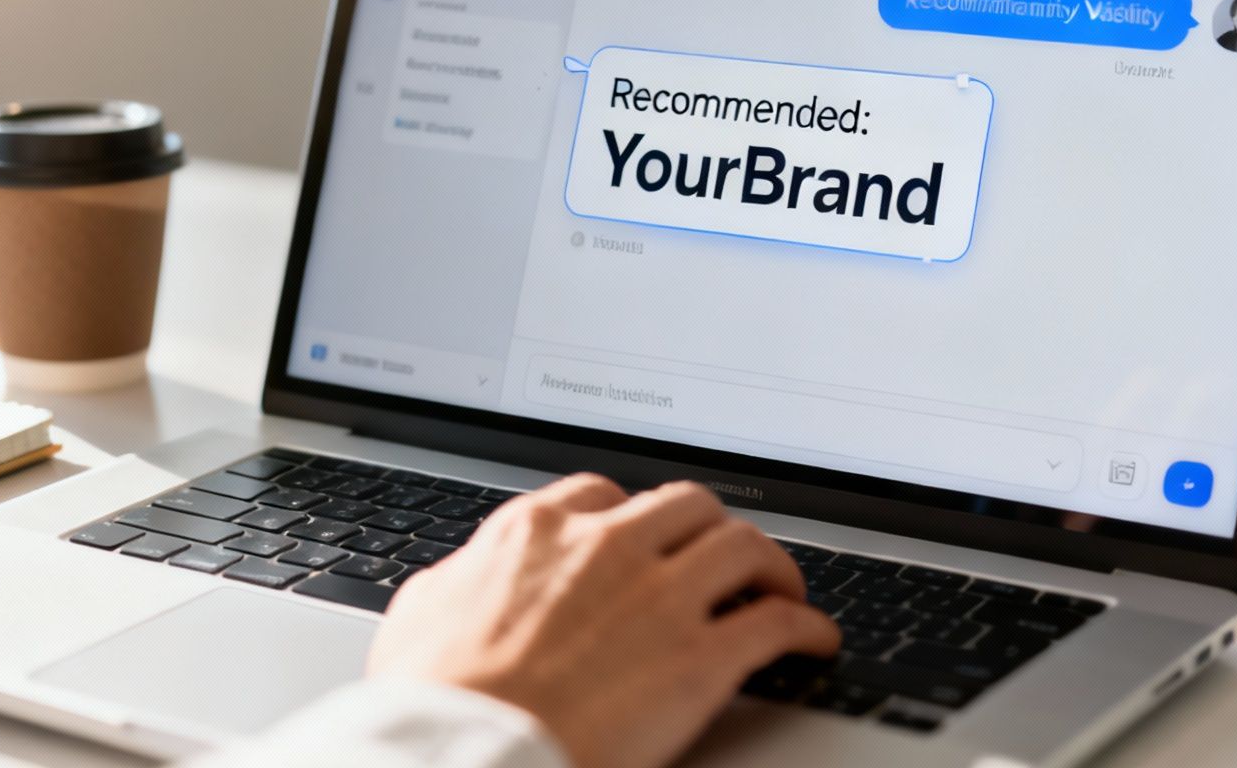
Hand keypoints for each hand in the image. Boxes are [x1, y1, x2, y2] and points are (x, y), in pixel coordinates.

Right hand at [368, 474, 839, 767]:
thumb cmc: (431, 698)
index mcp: (536, 532)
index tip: (644, 536)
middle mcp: (605, 548)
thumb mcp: (422, 613)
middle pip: (686, 505)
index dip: (632, 516)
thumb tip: (464, 575)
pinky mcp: (700, 659)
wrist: (464, 752)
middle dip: (709, 528)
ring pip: (743, 546)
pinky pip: (778, 623)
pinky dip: (806, 626)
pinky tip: (814, 639)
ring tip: (782, 587)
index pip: (602, 494)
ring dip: (771, 566)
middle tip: (721, 555)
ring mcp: (658, 598)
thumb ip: (459, 578)